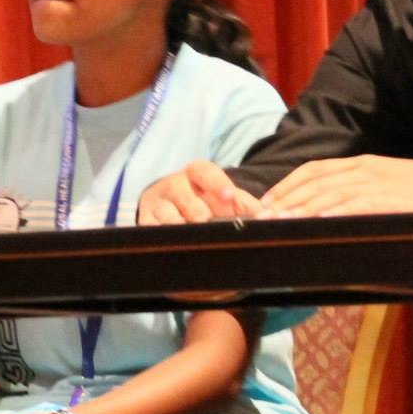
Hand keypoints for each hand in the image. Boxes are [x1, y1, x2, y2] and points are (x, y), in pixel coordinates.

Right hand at [137, 160, 262, 224]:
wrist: (171, 206)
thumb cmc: (205, 201)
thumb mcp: (225, 198)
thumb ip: (246, 204)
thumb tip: (267, 216)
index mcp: (196, 173)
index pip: (205, 171)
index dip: (217, 182)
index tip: (229, 196)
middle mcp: (174, 184)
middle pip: (182, 193)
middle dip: (197, 210)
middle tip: (207, 221)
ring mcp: (157, 202)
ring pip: (166, 212)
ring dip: (179, 225)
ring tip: (191, 235)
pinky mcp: (145, 219)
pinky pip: (151, 228)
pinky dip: (163, 236)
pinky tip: (174, 243)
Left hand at [257, 155, 412, 217]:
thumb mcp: (390, 184)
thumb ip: (361, 193)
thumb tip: (333, 212)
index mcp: (363, 163)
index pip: (314, 169)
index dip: (286, 185)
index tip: (267, 201)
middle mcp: (365, 169)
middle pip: (314, 181)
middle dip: (284, 199)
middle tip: (261, 216)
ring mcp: (378, 183)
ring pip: (329, 194)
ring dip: (300, 209)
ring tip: (277, 223)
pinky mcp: (392, 200)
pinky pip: (355, 206)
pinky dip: (332, 214)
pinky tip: (315, 225)